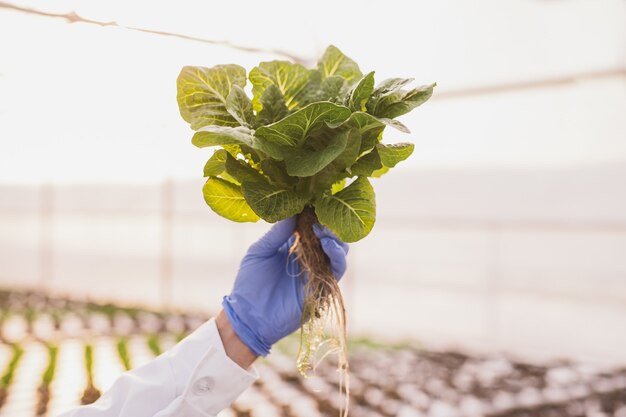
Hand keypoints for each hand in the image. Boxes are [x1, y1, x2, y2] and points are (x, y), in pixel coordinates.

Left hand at [222, 217, 348, 356]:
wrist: (249, 316)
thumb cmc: (249, 283)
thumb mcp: (259, 252)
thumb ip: (276, 234)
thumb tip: (293, 212)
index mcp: (292, 247)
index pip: (310, 226)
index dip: (314, 215)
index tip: (313, 203)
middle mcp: (308, 258)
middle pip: (328, 237)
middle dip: (328, 225)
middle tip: (321, 218)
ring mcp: (316, 272)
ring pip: (337, 252)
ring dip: (335, 239)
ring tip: (324, 231)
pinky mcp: (323, 288)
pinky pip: (337, 270)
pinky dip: (337, 256)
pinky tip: (329, 245)